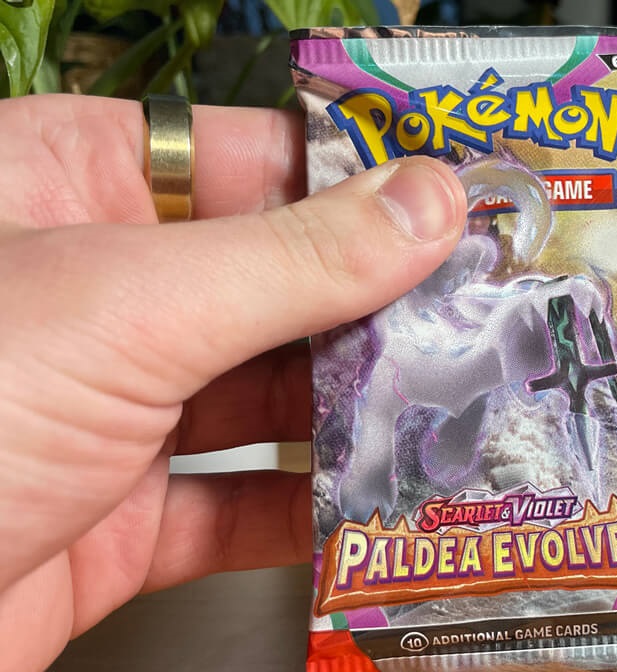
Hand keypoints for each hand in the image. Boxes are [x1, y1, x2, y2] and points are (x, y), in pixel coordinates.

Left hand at [0, 94, 466, 670]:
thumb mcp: (122, 308)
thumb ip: (290, 258)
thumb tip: (424, 204)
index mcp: (56, 188)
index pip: (243, 154)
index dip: (353, 173)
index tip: (455, 198)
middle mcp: (86, 294)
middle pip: (271, 280)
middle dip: (376, 305)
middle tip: (483, 313)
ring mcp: (101, 409)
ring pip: (265, 396)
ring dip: (358, 412)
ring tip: (456, 408)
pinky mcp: (113, 519)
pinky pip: (238, 505)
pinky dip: (311, 513)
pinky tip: (375, 505)